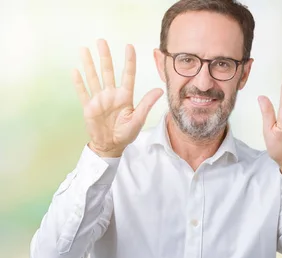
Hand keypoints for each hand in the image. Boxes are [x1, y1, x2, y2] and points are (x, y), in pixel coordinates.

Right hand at [73, 39, 163, 157]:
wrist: (111, 145)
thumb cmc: (126, 133)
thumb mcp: (138, 119)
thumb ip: (147, 104)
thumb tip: (160, 90)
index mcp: (125, 96)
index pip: (128, 74)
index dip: (129, 61)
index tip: (129, 46)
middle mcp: (111, 94)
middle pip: (108, 71)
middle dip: (105, 56)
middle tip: (101, 41)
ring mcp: (99, 99)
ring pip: (93, 78)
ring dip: (88, 64)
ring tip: (84, 49)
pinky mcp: (89, 107)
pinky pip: (83, 92)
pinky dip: (78, 82)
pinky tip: (75, 70)